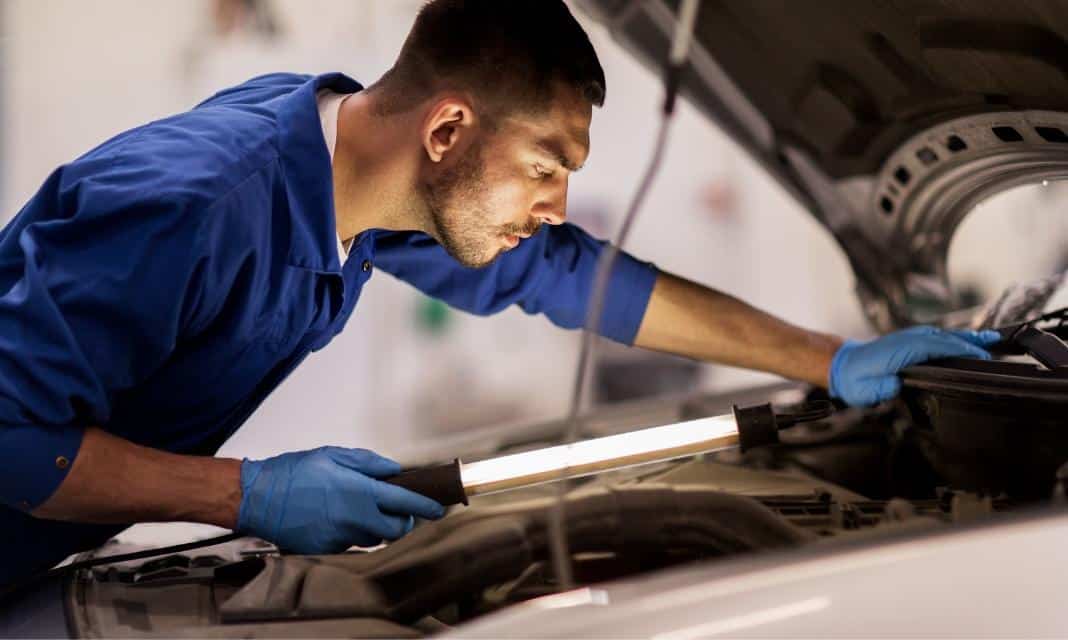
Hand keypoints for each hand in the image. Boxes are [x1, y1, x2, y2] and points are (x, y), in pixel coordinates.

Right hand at [236, 447, 444, 553]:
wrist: (258, 498)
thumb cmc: (293, 474)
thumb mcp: (334, 456)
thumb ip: (368, 463)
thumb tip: (393, 470)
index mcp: (360, 492)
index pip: (404, 502)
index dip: (425, 507)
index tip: (438, 509)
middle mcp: (354, 518)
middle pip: (395, 530)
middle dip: (402, 522)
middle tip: (398, 511)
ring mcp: (340, 537)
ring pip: (372, 538)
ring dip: (375, 527)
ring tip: (359, 508)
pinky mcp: (326, 549)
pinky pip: (349, 543)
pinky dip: (351, 532)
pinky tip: (336, 517)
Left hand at [829, 326, 1000, 406]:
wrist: (841, 366)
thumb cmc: (854, 379)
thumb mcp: (867, 388)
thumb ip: (884, 387)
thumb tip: (896, 384)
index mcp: (900, 349)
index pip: (936, 347)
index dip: (959, 350)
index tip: (980, 357)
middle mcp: (906, 340)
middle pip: (944, 338)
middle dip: (970, 341)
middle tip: (996, 344)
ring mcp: (908, 339)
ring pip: (942, 336)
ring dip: (965, 337)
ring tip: (990, 339)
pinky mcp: (908, 342)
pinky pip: (936, 338)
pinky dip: (953, 339)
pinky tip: (966, 342)